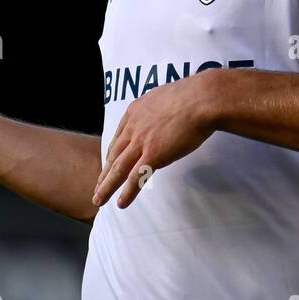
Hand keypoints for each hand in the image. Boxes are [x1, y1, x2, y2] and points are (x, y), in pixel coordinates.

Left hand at [91, 72, 219, 209]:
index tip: (108, 163)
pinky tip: (121, 203)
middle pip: (114, 154)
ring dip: (106, 186)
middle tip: (97, 186)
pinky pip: (136, 178)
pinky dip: (128, 192)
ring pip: (118, 169)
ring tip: (98, 200)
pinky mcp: (154, 154)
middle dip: (105, 172)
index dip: (112, 153)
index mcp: (135, 111)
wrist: (201, 99)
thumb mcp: (166, 97)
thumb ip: (159, 109)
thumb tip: (164, 113)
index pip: (119, 136)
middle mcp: (133, 127)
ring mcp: (142, 141)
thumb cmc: (193, 96)